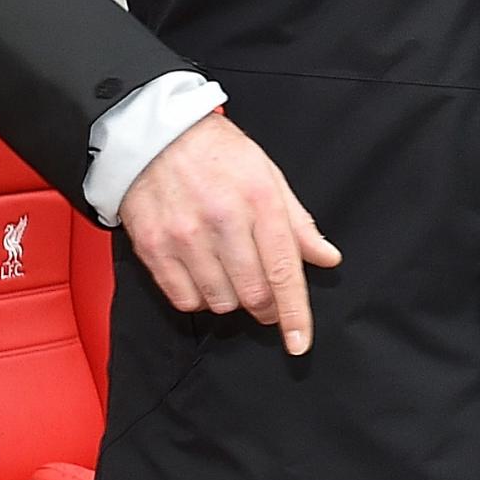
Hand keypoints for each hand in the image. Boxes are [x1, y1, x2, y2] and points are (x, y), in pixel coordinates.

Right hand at [119, 112, 341, 353]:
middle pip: (253, 293)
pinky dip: (200, 297)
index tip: (300, 344)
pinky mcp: (153, 248)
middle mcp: (222, 221)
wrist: (155, 136)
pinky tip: (205, 275)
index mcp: (259, 201)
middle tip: (268, 299)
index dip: (295, 314)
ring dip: (233, 300)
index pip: (284, 271)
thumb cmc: (218, 154)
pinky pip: (184, 298)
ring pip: (220, 301)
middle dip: (267, 307)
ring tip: (232, 274)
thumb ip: (298, 223)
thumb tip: (326, 257)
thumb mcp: (268, 176)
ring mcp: (184, 236)